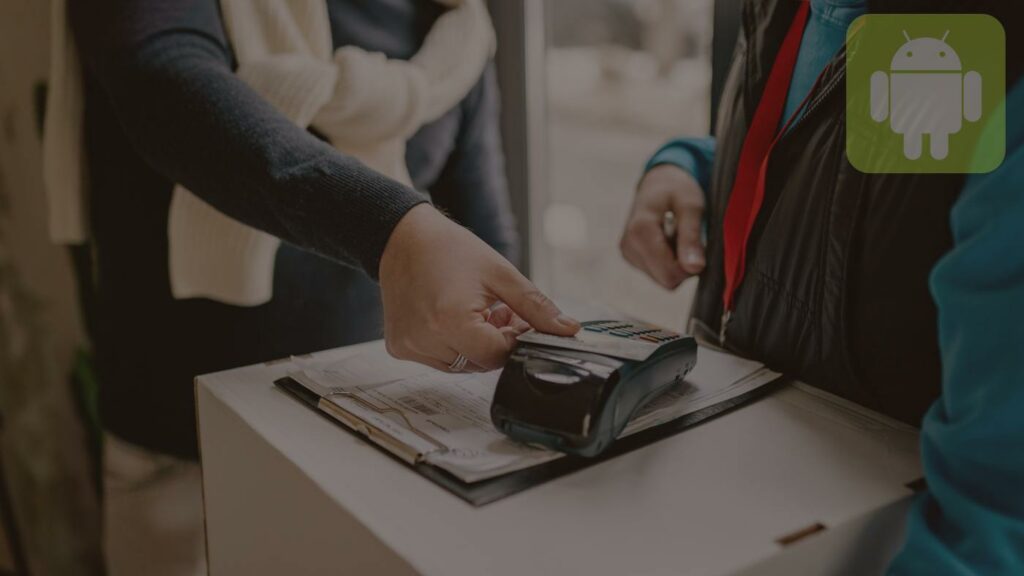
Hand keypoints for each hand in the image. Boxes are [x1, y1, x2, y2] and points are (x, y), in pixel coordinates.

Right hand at [379, 204, 579, 371]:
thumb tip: (568, 330)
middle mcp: (426, 339)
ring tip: (475, 312)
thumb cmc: (448, 249)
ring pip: (461, 365)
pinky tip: (451, 318)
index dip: (513, 340)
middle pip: (480, 363)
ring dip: (474, 346)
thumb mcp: (501, 274)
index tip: (515, 319)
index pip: (498, 356)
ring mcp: (410, 346)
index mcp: (451, 321)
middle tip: (497, 312)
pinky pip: (439, 359)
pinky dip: (452, 345)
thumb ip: (536, 307)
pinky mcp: (400, 347)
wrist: (402, 238)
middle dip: (496, 343)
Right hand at [619, 164, 705, 289]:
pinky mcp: (631, 257)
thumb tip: (695, 268)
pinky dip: (669, 260)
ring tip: (677, 235)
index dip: (690, 265)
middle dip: (684, 265)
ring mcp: (627, 253)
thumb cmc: (677, 188)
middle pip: (666, 279)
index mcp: (640, 231)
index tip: (698, 242)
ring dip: (677, 262)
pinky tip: (669, 240)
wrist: (658, 181)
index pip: (669, 274)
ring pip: (663, 279)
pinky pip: (658, 273)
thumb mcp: (691, 205)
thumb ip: (691, 236)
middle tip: (689, 237)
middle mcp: (628, 246)